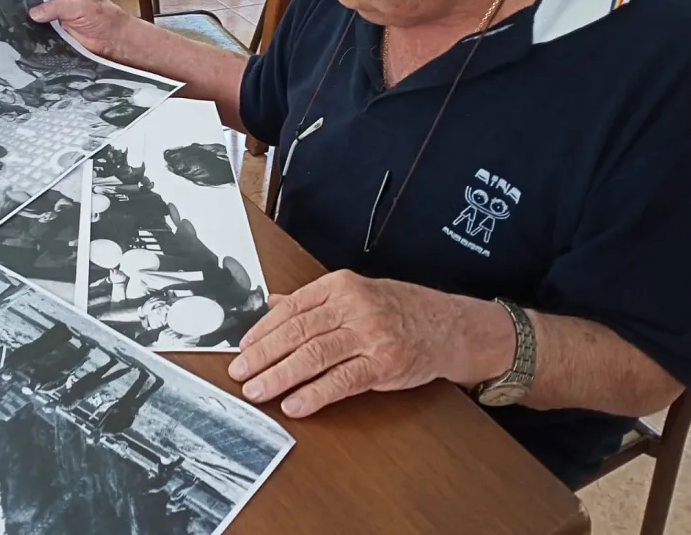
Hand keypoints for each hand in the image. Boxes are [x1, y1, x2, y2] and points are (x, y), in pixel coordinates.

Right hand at [29, 0, 133, 58]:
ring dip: (31, 23)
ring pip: (35, 18)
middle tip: (17, 13)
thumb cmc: (106, 18)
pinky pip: (40, 32)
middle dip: (27, 7)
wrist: (115, 40)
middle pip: (34, 0)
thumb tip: (35, 11)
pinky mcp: (55, 32)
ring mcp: (55, 16)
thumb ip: (56, 7)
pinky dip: (36, 35)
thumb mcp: (81, 7)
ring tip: (23, 26)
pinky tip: (31, 36)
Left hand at [227, 270, 493, 417]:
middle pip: (297, 332)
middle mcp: (353, 306)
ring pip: (314, 355)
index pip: (290, 308)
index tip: (241, 348)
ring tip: (257, 390)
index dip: (262, 330)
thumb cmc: (400, 309)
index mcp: (340, 286)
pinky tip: (295, 404)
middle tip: (239, 373)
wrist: (451, 326)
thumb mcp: (355, 293)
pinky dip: (315, 394)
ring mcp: (370, 334)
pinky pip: (342, 381)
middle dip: (263, 355)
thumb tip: (272, 304)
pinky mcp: (384, 364)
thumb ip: (313, 300)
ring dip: (280, 375)